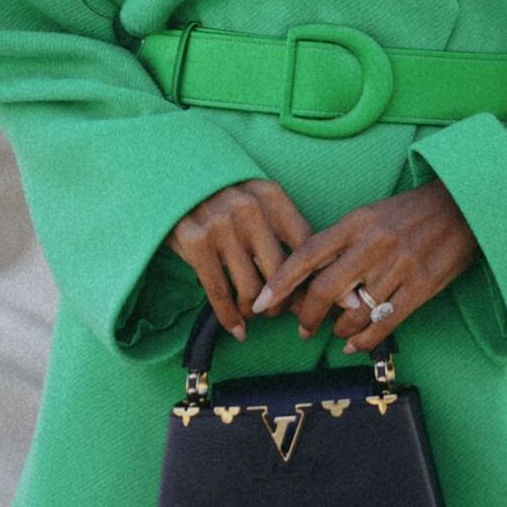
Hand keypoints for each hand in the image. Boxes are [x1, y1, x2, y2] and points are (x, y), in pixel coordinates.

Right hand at [164, 177, 362, 340]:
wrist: (172, 177)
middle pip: (282, 273)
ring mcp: (221, 225)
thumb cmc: (222, 196)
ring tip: (254, 313)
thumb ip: (281, 230)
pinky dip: (230, 318)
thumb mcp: (255, 199)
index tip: (333, 302)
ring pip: (252, 287)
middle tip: (279, 312)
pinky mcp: (195, 243)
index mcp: (272, 196)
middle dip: (284, 303)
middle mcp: (250, 209)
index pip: (307, 244)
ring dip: (256, 311)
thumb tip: (316, 277)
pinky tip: (237, 329)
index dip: (320, 278)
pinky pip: (219, 292)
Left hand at [249, 177, 478, 355]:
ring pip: (354, 312)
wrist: (461, 205)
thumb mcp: (371, 215)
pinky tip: (354, 344)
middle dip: (307, 316)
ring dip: (339, 329)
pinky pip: (384, 323)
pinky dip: (364, 340)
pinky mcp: (422, 286)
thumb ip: (343, 242)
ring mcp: (399, 266)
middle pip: (325, 289)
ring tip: (336, 332)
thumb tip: (312, 276)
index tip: (262, 303)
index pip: (308, 254)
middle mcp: (374, 244)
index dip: (280, 281)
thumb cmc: (411, 212)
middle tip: (302, 329)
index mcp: (356, 222)